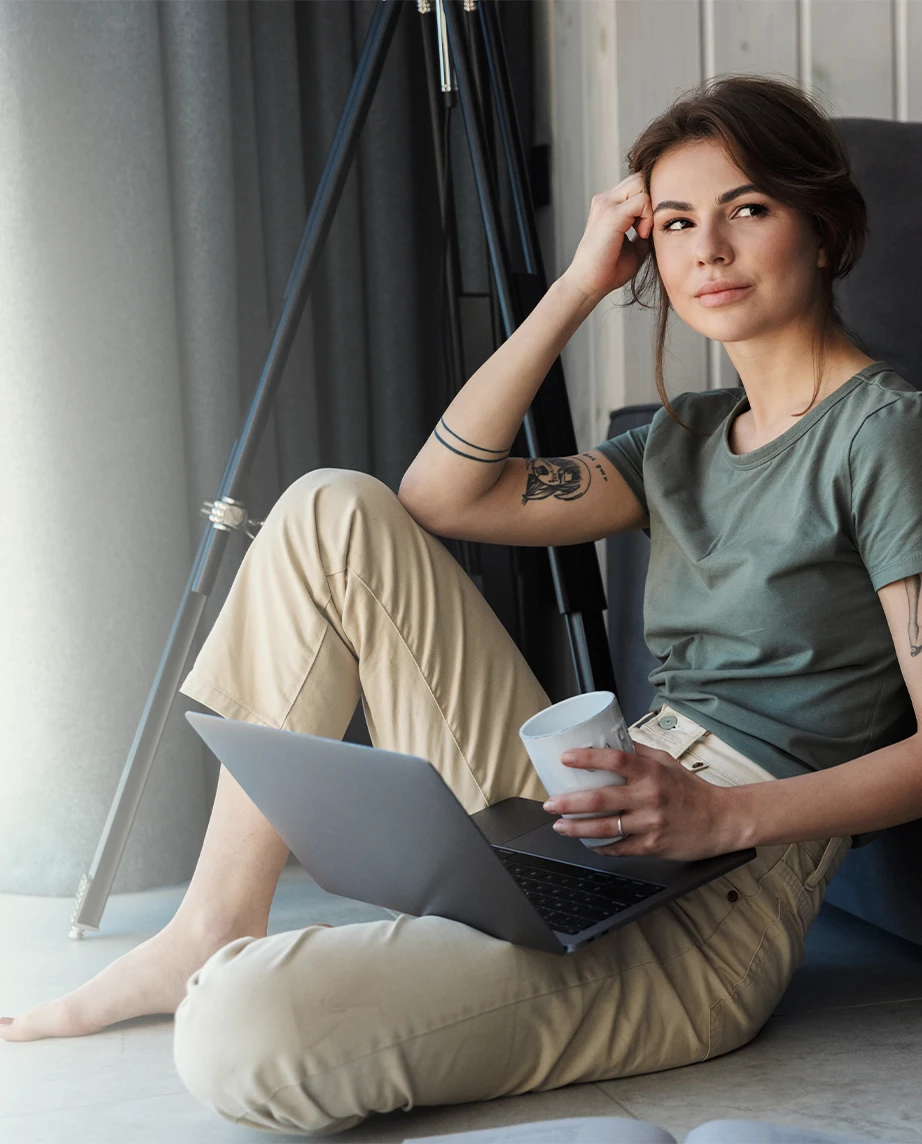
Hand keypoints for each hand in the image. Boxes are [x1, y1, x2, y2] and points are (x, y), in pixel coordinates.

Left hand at [542, 741, 739, 860]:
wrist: (721, 821)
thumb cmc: (691, 789)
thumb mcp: (667, 762)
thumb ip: (638, 752)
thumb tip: (609, 738)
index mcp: (651, 772)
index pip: (615, 759)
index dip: (587, 757)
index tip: (565, 757)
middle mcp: (649, 797)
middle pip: (600, 799)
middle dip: (568, 802)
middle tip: (550, 803)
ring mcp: (650, 824)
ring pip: (604, 828)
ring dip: (576, 828)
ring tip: (559, 825)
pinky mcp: (653, 846)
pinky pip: (619, 848)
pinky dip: (600, 847)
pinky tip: (588, 843)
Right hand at [562, 172, 653, 303]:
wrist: (588, 284)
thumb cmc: (608, 270)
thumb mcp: (634, 247)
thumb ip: (645, 231)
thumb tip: (660, 224)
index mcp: (608, 205)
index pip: (637, 185)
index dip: (649, 202)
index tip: (646, 229)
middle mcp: (605, 200)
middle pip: (640, 178)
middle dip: (652, 199)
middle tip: (648, 227)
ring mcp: (606, 204)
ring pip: (641, 183)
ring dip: (650, 206)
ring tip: (644, 231)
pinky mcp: (611, 214)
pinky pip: (642, 200)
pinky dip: (648, 216)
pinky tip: (642, 234)